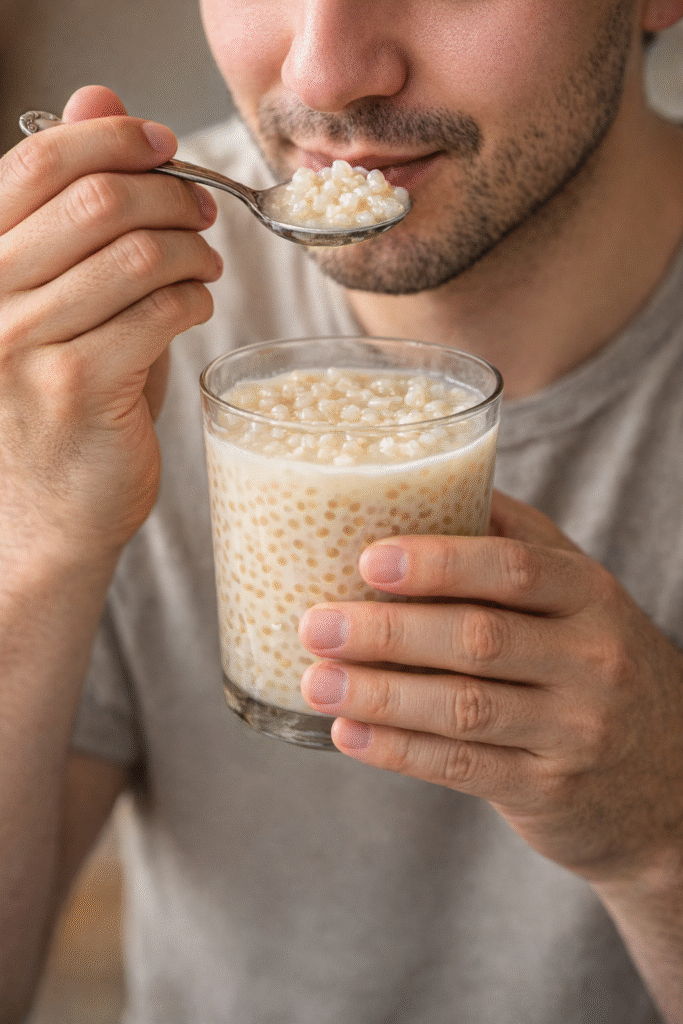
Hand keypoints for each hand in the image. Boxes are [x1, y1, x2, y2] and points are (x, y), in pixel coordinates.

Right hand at [0, 85, 221, 561]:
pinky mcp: (82, 388)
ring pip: (135, 255)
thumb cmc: (53, 401)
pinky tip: (195, 305)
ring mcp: (27, 346)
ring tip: (205, 262)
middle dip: (170, 194)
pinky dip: (194, 297)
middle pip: (96, 202)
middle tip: (202, 210)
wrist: (43, 516)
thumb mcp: (52, 294)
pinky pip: (161, 311)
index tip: (165, 145)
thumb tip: (98, 100)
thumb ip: (71, 206)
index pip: (38, 164)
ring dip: (191, 248)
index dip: (113, 138)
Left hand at [299, 490, 682, 884]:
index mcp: (589, 595)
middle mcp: (592, 659)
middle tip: (315, 625)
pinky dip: (399, 752)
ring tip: (315, 682)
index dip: (437, 563)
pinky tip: (349, 736)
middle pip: (478, 638)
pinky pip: (464, 768)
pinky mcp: (550, 790)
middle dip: (387, 632)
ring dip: (379, 695)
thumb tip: (428, 481)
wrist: (670, 774)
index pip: (513, 569)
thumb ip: (515, 541)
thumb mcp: (576, 593)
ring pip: (464, 708)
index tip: (366, 560)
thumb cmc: (596, 660)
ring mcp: (576, 730)